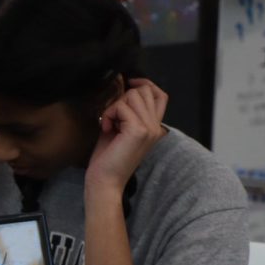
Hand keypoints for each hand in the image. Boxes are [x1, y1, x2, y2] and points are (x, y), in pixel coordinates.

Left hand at [86, 78, 167, 193]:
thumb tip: (124, 87)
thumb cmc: (108, 157)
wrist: (104, 181)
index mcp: (154, 127)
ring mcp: (150, 128)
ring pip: (133, 95)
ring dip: (115, 107)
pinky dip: (109, 115)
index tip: (128, 84)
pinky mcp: (139, 130)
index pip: (160, 95)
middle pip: (144, 91)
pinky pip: (122, 107)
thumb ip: (127, 110)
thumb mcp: (120, 128)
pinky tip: (106, 129)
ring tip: (110, 124)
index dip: (145, 84)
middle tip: (113, 118)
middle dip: (123, 98)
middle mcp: (156, 127)